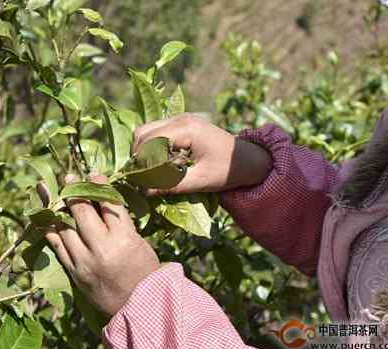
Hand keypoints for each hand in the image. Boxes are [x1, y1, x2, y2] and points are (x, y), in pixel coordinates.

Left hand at [44, 174, 159, 315]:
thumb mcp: (139, 241)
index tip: (93, 174)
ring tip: (53, 194)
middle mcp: (102, 249)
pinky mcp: (74, 272)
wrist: (140, 307)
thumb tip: (101, 199)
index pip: (108, 204)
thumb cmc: (144, 271)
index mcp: (124, 239)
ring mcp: (84, 262)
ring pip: (65, 227)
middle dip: (74, 191)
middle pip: (82, 212)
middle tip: (68, 178)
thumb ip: (120, 222)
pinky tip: (46, 219)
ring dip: (58, 208)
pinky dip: (51, 230)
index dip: (99, 185)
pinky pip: (57, 246)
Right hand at [133, 113, 271, 194]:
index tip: (139, 183)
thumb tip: (144, 191)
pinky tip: (159, 164)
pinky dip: (152, 147)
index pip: (149, 142)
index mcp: (186, 129)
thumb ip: (171, 185)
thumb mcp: (201, 180)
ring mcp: (180, 118)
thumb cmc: (228, 170)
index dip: (140, 163)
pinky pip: (156, 132)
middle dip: (138, 156)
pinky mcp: (181, 124)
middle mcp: (180, 118)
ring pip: (147, 131)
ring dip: (143, 151)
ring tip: (149, 172)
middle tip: (141, 178)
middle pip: (142, 133)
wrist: (250, 159)